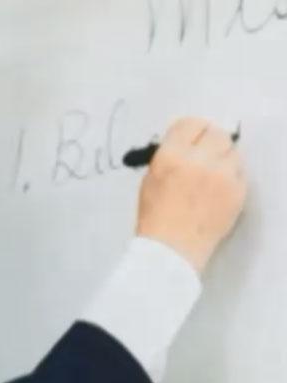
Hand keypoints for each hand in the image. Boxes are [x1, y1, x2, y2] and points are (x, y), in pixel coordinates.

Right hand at [137, 118, 246, 272]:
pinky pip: (239, 172)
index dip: (192, 131)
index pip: (191, 124)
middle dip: (210, 143)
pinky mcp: (237, 191)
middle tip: (205, 157)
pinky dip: (231, 178)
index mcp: (170, 157)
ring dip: (223, 159)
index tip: (193, 139)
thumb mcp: (150, 180)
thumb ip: (169, 156)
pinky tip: (217, 193)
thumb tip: (188, 143)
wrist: (171, 250)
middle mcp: (198, 161)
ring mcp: (222, 176)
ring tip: (211, 177)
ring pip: (232, 152)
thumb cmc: (156, 218)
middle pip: (217, 133)